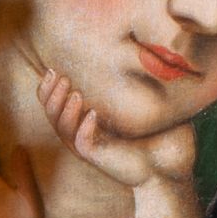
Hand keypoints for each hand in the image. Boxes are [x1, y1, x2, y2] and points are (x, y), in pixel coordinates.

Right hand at [37, 63, 198, 191]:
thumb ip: (142, 81)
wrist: (168, 166)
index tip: (52, 69)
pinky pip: (82, 143)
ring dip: (64, 109)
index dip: (49, 88)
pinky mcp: (97, 158)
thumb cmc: (157, 136)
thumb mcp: (146, 105)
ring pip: (62, 129)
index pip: (56, 104)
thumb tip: (151, 50)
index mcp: (87, 120)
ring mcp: (89, 146)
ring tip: (74, 93)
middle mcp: (83, 133)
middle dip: (51, 94)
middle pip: (52, 114)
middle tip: (58, 76)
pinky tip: (93, 114)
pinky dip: (83, 128)